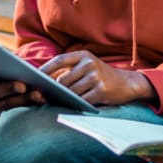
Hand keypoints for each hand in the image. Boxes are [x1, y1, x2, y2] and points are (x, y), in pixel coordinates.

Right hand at [0, 67, 43, 117]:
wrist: (8, 79)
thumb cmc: (5, 67)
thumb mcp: (5, 63)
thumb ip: (8, 63)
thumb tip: (22, 65)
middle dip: (8, 88)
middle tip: (22, 85)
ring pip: (4, 105)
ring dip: (23, 99)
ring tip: (38, 94)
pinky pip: (13, 112)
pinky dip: (28, 104)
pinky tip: (41, 99)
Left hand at [40, 51, 155, 106]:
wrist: (127, 83)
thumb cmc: (102, 76)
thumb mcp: (88, 66)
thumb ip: (70, 69)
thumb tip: (47, 80)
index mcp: (84, 56)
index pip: (59, 60)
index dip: (45, 68)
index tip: (35, 76)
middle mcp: (89, 64)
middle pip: (63, 79)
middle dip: (54, 89)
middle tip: (45, 95)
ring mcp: (95, 77)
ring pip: (71, 91)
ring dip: (64, 98)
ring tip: (58, 101)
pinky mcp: (101, 91)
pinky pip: (82, 100)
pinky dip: (76, 104)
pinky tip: (73, 106)